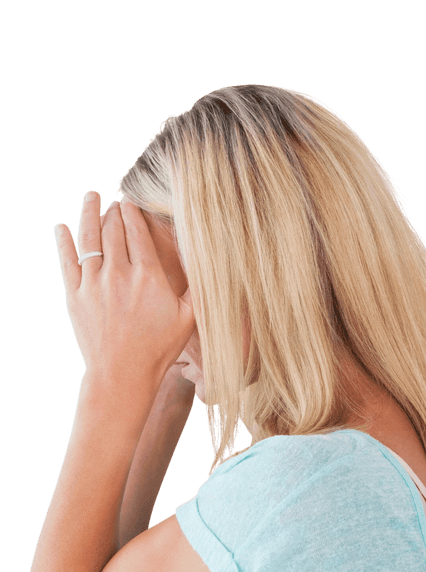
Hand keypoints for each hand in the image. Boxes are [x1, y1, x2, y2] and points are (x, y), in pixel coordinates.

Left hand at [55, 191, 194, 387]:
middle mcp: (119, 274)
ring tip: (91, 197)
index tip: (132, 201)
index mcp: (148, 277)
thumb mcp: (189, 319)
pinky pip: (66, 260)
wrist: (122, 374)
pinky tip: (62, 228)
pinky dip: (63, 241)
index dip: (134, 213)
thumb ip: (198, 291)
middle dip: (114, 211)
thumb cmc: (159, 349)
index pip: (138, 232)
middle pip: (113, 230)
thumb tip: (216, 271)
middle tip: (116, 202)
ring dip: (89, 214)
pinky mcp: (73, 295)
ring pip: (89, 238)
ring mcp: (92, 283)